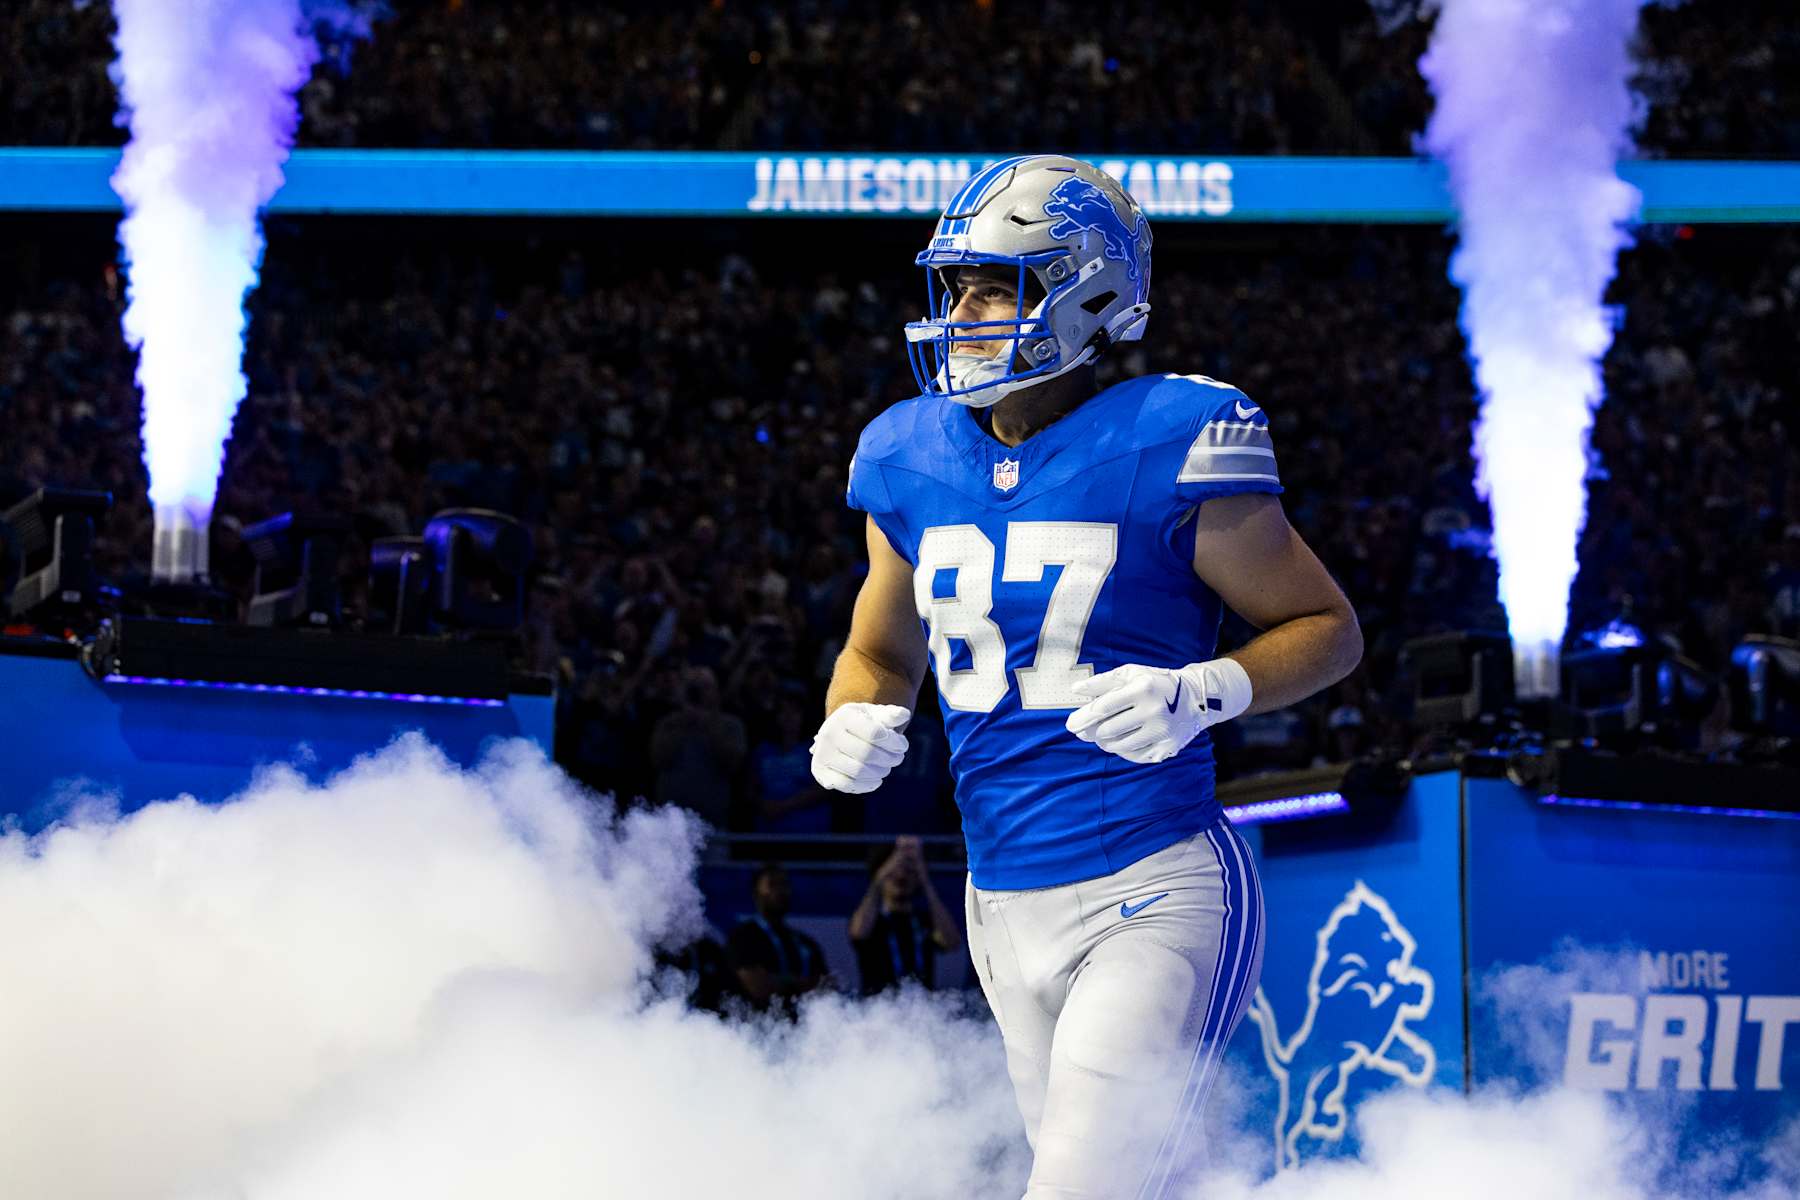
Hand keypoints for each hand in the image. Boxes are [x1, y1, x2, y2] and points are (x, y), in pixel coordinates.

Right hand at [810, 703, 910, 792]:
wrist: (840, 733)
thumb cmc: (864, 722)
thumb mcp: (876, 714)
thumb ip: (891, 715)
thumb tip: (903, 715)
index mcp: (844, 716)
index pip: (875, 733)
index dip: (894, 742)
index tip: (902, 745)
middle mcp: (829, 733)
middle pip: (868, 754)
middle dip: (890, 759)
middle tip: (898, 759)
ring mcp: (822, 753)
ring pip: (859, 770)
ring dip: (880, 772)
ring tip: (887, 768)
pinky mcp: (821, 771)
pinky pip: (847, 784)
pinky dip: (866, 785)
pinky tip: (877, 780)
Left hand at [1064, 659, 1251, 764]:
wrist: (1196, 698)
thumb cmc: (1155, 683)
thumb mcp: (1131, 674)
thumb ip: (1102, 682)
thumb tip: (1075, 690)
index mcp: (1143, 688)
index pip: (1104, 707)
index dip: (1083, 717)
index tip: (1070, 725)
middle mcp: (1154, 711)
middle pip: (1108, 730)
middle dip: (1092, 732)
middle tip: (1084, 732)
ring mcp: (1162, 733)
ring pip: (1119, 746)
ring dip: (1105, 742)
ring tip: (1103, 735)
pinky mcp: (1167, 749)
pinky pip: (1133, 755)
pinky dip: (1123, 749)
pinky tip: (1122, 740)